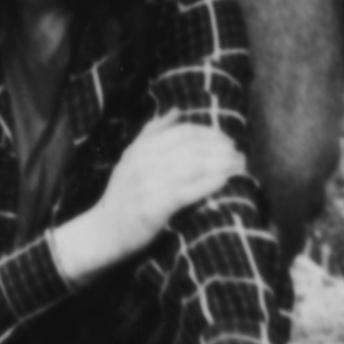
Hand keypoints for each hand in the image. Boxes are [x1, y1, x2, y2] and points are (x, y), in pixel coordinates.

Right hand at [95, 116, 242, 262]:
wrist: (102, 233)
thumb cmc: (122, 196)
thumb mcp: (130, 158)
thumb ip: (152, 133)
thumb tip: (177, 111)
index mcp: (141, 148)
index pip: (183, 132)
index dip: (210, 133)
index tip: (228, 141)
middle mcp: (144, 162)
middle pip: (193, 147)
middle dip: (222, 149)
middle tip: (241, 155)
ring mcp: (148, 184)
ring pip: (194, 166)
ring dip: (222, 164)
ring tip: (240, 167)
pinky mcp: (154, 207)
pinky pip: (188, 191)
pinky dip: (209, 183)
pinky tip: (225, 181)